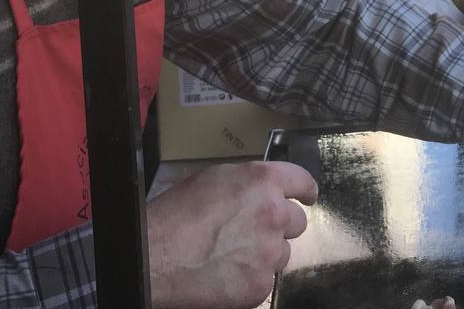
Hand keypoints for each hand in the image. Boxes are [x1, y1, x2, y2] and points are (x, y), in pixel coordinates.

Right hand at [148, 161, 317, 307]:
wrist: (155, 258)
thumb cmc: (173, 216)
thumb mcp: (211, 179)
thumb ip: (245, 183)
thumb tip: (257, 191)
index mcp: (262, 181)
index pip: (301, 181)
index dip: (306, 190)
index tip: (308, 196)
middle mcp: (273, 214)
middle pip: (296, 221)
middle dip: (279, 225)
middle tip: (252, 232)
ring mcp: (270, 252)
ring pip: (282, 253)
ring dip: (265, 253)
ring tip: (231, 255)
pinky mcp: (261, 285)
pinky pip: (266, 280)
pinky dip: (250, 279)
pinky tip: (225, 274)